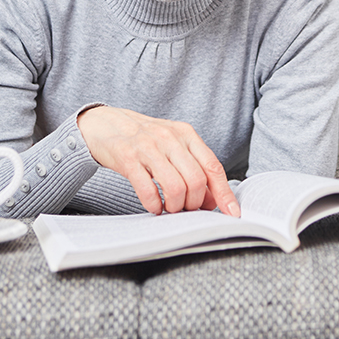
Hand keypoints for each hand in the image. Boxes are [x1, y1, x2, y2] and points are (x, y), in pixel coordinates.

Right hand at [77, 106, 239, 216]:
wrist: (105, 125)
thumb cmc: (144, 139)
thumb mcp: (173, 145)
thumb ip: (193, 166)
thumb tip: (212, 199)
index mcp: (186, 134)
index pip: (213, 167)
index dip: (224, 193)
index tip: (233, 213)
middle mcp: (170, 138)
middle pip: (196, 181)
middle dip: (194, 203)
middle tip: (186, 209)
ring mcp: (148, 147)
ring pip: (175, 188)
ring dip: (175, 207)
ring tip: (169, 208)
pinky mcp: (128, 158)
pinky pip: (148, 191)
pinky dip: (154, 206)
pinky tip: (154, 206)